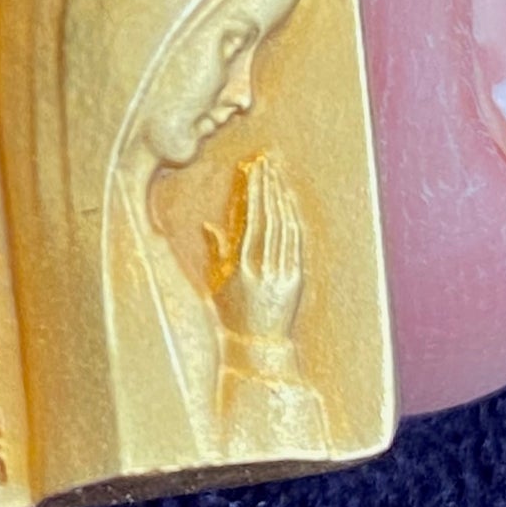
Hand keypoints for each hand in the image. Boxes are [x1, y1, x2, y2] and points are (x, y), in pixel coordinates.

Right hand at [207, 154, 306, 348]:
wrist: (260, 343)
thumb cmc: (233, 314)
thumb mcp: (216, 284)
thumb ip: (215, 253)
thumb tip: (208, 226)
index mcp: (240, 267)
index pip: (249, 219)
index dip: (251, 192)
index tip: (250, 170)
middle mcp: (263, 268)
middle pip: (268, 217)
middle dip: (266, 187)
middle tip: (264, 163)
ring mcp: (283, 272)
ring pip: (284, 226)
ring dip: (279, 197)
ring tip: (275, 175)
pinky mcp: (297, 277)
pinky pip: (296, 241)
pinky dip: (292, 218)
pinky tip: (288, 202)